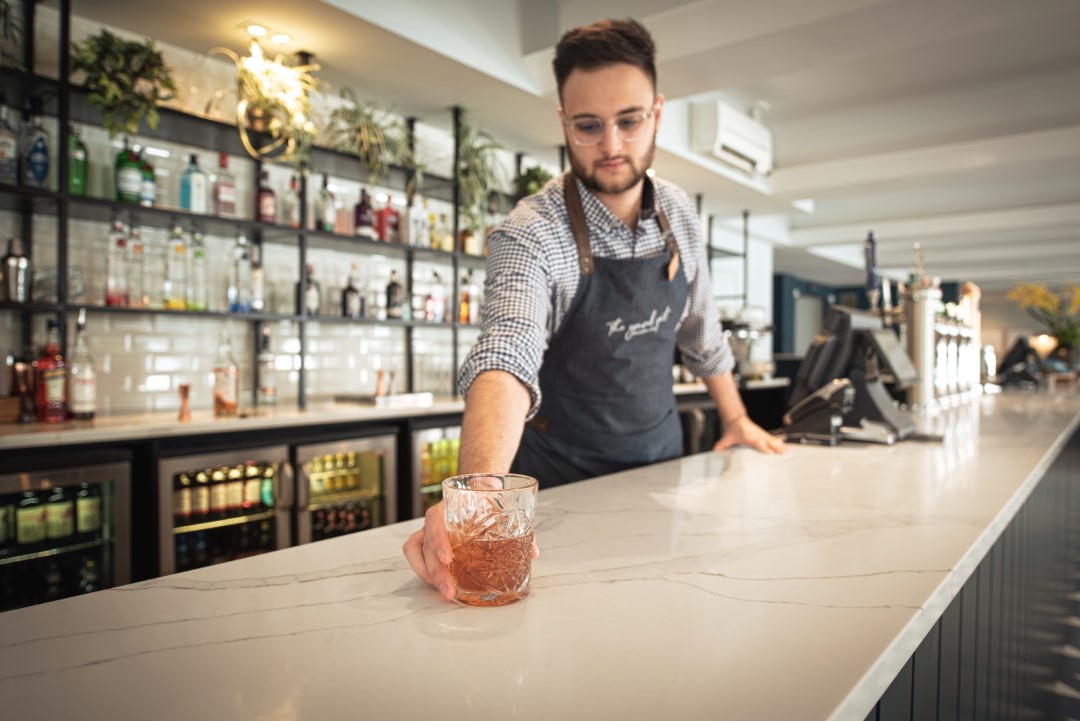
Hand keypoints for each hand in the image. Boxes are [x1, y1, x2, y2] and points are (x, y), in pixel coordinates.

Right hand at [402, 497, 541, 601]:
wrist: (475, 487)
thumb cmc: (485, 498)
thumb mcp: (500, 505)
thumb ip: (517, 525)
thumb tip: (533, 552)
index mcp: (449, 506)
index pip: (435, 521)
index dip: (438, 540)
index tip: (447, 558)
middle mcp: (435, 519)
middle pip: (425, 545)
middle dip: (436, 571)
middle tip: (449, 591)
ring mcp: (428, 530)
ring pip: (416, 552)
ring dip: (428, 575)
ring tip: (445, 593)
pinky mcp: (426, 542)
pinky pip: (416, 556)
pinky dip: (424, 572)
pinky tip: (437, 585)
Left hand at [713, 415, 786, 453]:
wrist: (736, 419)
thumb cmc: (733, 429)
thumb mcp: (727, 437)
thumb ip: (722, 444)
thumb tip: (716, 449)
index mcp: (749, 436)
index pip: (757, 442)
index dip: (762, 446)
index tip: (768, 451)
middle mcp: (757, 435)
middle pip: (768, 441)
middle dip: (776, 447)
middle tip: (783, 452)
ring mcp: (761, 434)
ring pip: (773, 441)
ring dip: (781, 446)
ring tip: (788, 452)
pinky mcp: (764, 435)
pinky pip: (773, 440)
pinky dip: (780, 444)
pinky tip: (786, 449)